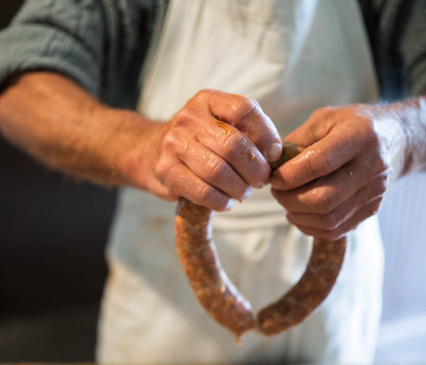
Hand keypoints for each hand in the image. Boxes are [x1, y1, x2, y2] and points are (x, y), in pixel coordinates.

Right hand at [145, 89, 282, 210]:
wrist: (150, 152)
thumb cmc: (199, 142)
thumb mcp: (221, 125)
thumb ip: (249, 133)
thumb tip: (275, 154)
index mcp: (207, 100)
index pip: (244, 109)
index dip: (266, 134)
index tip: (273, 155)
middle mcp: (188, 118)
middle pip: (233, 144)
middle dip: (255, 169)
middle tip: (260, 181)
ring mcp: (173, 144)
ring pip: (218, 171)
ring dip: (239, 188)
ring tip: (243, 192)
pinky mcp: (166, 171)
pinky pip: (202, 191)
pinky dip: (221, 201)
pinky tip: (226, 202)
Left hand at [270, 104, 406, 239]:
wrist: (396, 139)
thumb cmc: (353, 125)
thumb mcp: (325, 118)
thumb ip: (298, 139)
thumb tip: (272, 164)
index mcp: (359, 137)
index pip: (319, 163)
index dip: (289, 175)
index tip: (273, 176)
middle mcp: (371, 167)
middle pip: (324, 199)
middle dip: (290, 199)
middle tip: (276, 190)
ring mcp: (374, 192)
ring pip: (329, 219)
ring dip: (297, 215)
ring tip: (285, 201)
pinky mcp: (371, 210)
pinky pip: (336, 230)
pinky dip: (310, 227)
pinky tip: (298, 214)